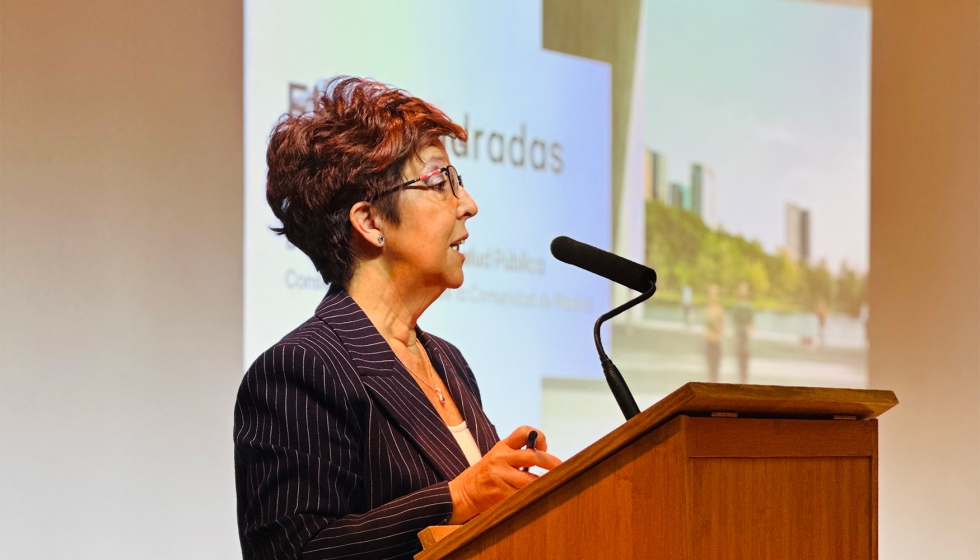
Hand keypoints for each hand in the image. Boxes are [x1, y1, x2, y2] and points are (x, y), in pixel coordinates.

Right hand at [447, 426, 561, 523]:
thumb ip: (517, 453)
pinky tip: (536, 497)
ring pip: (531, 481)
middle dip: (551, 462)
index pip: (523, 432)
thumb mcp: (498, 456)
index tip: (544, 446)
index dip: (539, 436)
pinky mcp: (501, 494)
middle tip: (561, 468)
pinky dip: (532, 497)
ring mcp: (500, 477)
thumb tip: (546, 456)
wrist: (464, 492)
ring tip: (552, 485)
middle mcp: (501, 459)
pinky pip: (523, 496)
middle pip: (533, 456)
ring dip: (544, 484)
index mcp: (502, 446)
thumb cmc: (487, 473)